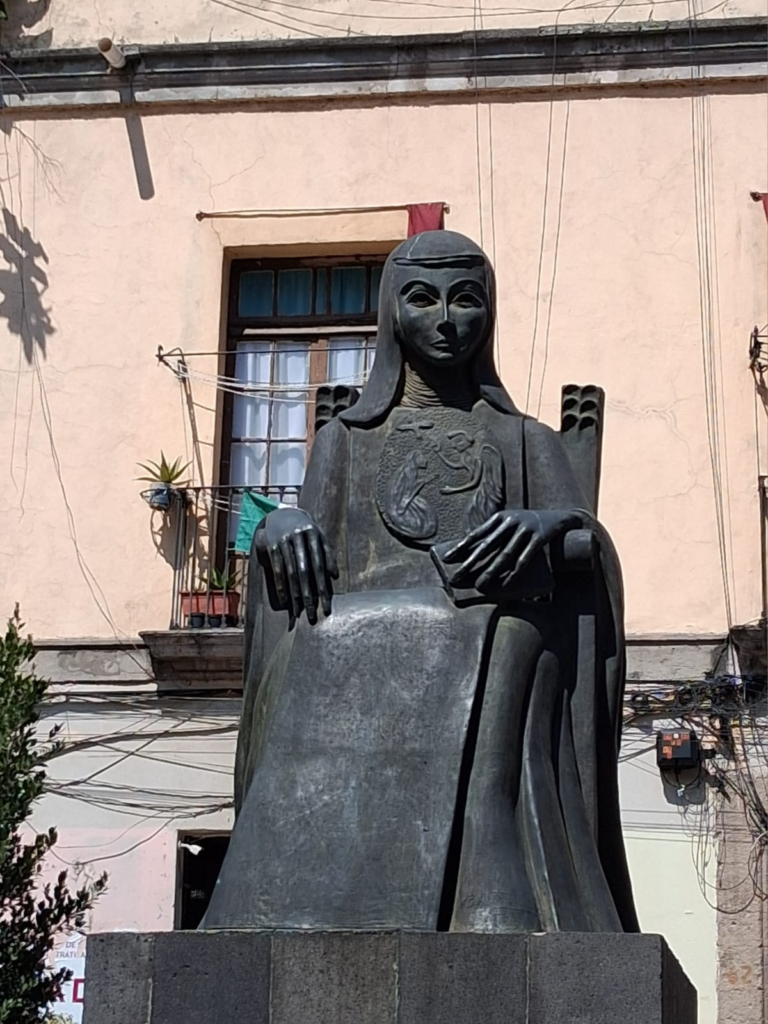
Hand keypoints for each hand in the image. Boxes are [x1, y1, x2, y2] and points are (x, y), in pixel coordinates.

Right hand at [255, 508, 338, 623]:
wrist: (281, 513)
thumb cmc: (305, 530)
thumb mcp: (319, 536)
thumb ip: (328, 554)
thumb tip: (335, 576)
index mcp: (314, 534)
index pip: (320, 565)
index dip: (323, 587)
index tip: (325, 606)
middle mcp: (299, 537)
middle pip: (305, 572)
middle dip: (309, 595)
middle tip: (312, 615)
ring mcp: (284, 541)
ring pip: (291, 572)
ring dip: (295, 594)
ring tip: (298, 611)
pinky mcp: (272, 545)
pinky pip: (278, 569)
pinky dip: (281, 586)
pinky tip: (284, 600)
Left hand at [442, 509, 580, 590]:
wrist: (560, 518)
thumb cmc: (528, 525)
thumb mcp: (510, 523)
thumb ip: (495, 535)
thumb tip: (472, 555)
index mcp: (500, 517)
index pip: (476, 534)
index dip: (460, 547)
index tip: (446, 559)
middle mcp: (511, 521)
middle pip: (487, 546)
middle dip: (470, 563)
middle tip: (457, 577)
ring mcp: (525, 529)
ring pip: (504, 554)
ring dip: (490, 572)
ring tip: (479, 585)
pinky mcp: (539, 538)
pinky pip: (524, 559)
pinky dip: (514, 572)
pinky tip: (505, 584)